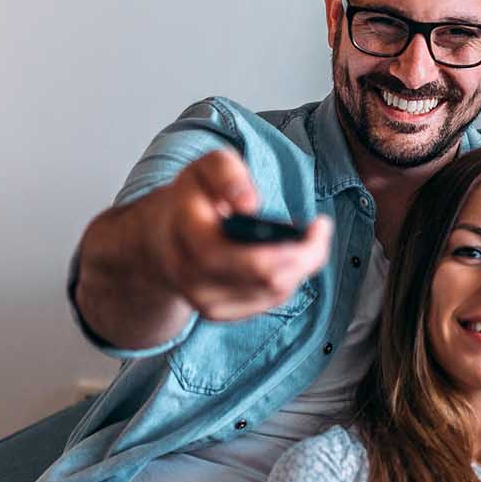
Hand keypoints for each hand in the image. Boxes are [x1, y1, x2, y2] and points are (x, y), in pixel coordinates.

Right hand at [75, 148, 332, 346]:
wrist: (160, 237)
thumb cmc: (193, 198)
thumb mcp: (205, 167)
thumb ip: (228, 173)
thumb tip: (250, 204)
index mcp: (186, 234)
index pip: (247, 256)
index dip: (290, 246)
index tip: (319, 223)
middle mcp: (190, 276)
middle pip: (266, 279)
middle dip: (305, 257)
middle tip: (320, 231)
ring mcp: (203, 301)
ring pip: (272, 293)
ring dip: (299, 267)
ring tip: (305, 240)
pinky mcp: (218, 314)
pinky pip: (267, 302)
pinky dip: (287, 279)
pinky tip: (288, 257)